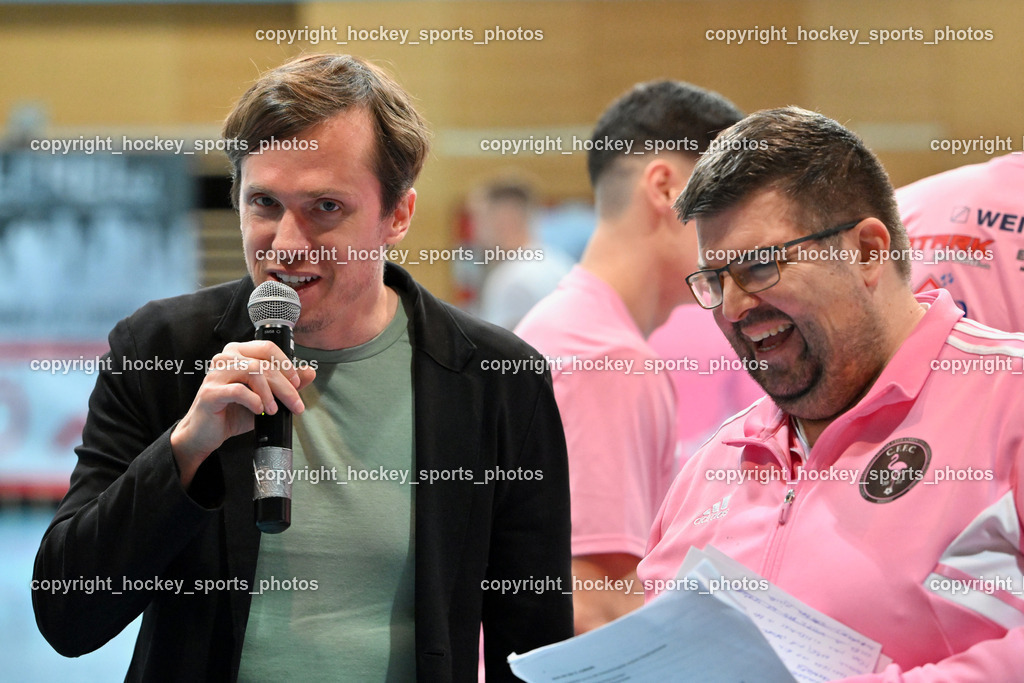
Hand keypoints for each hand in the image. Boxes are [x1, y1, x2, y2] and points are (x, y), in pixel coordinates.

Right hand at [170, 341, 315, 486]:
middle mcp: (225, 358)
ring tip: (273, 410)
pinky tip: (258, 410)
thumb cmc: (233, 412)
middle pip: (264, 363)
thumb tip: (310, 372)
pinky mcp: (210, 392)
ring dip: (270, 393)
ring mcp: (215, 373)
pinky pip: (239, 391)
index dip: (286, 364)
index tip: (297, 383)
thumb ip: (285, 384)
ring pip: (253, 372)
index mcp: (238, 353)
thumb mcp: (265, 397)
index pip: (268, 347)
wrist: (207, 433)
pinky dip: (254, 401)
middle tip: (295, 404)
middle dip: (285, 386)